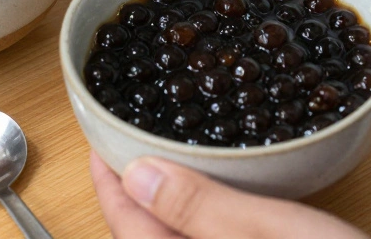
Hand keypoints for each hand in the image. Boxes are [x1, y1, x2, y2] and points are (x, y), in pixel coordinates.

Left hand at [89, 152, 368, 238]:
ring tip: (159, 169)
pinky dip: (191, 228)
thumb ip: (200, 207)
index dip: (107, 178)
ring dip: (159, 214)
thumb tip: (136, 175)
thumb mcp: (270, 232)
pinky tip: (210, 209)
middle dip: (129, 197)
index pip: (125, 225)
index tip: (99, 141)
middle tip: (124, 148)